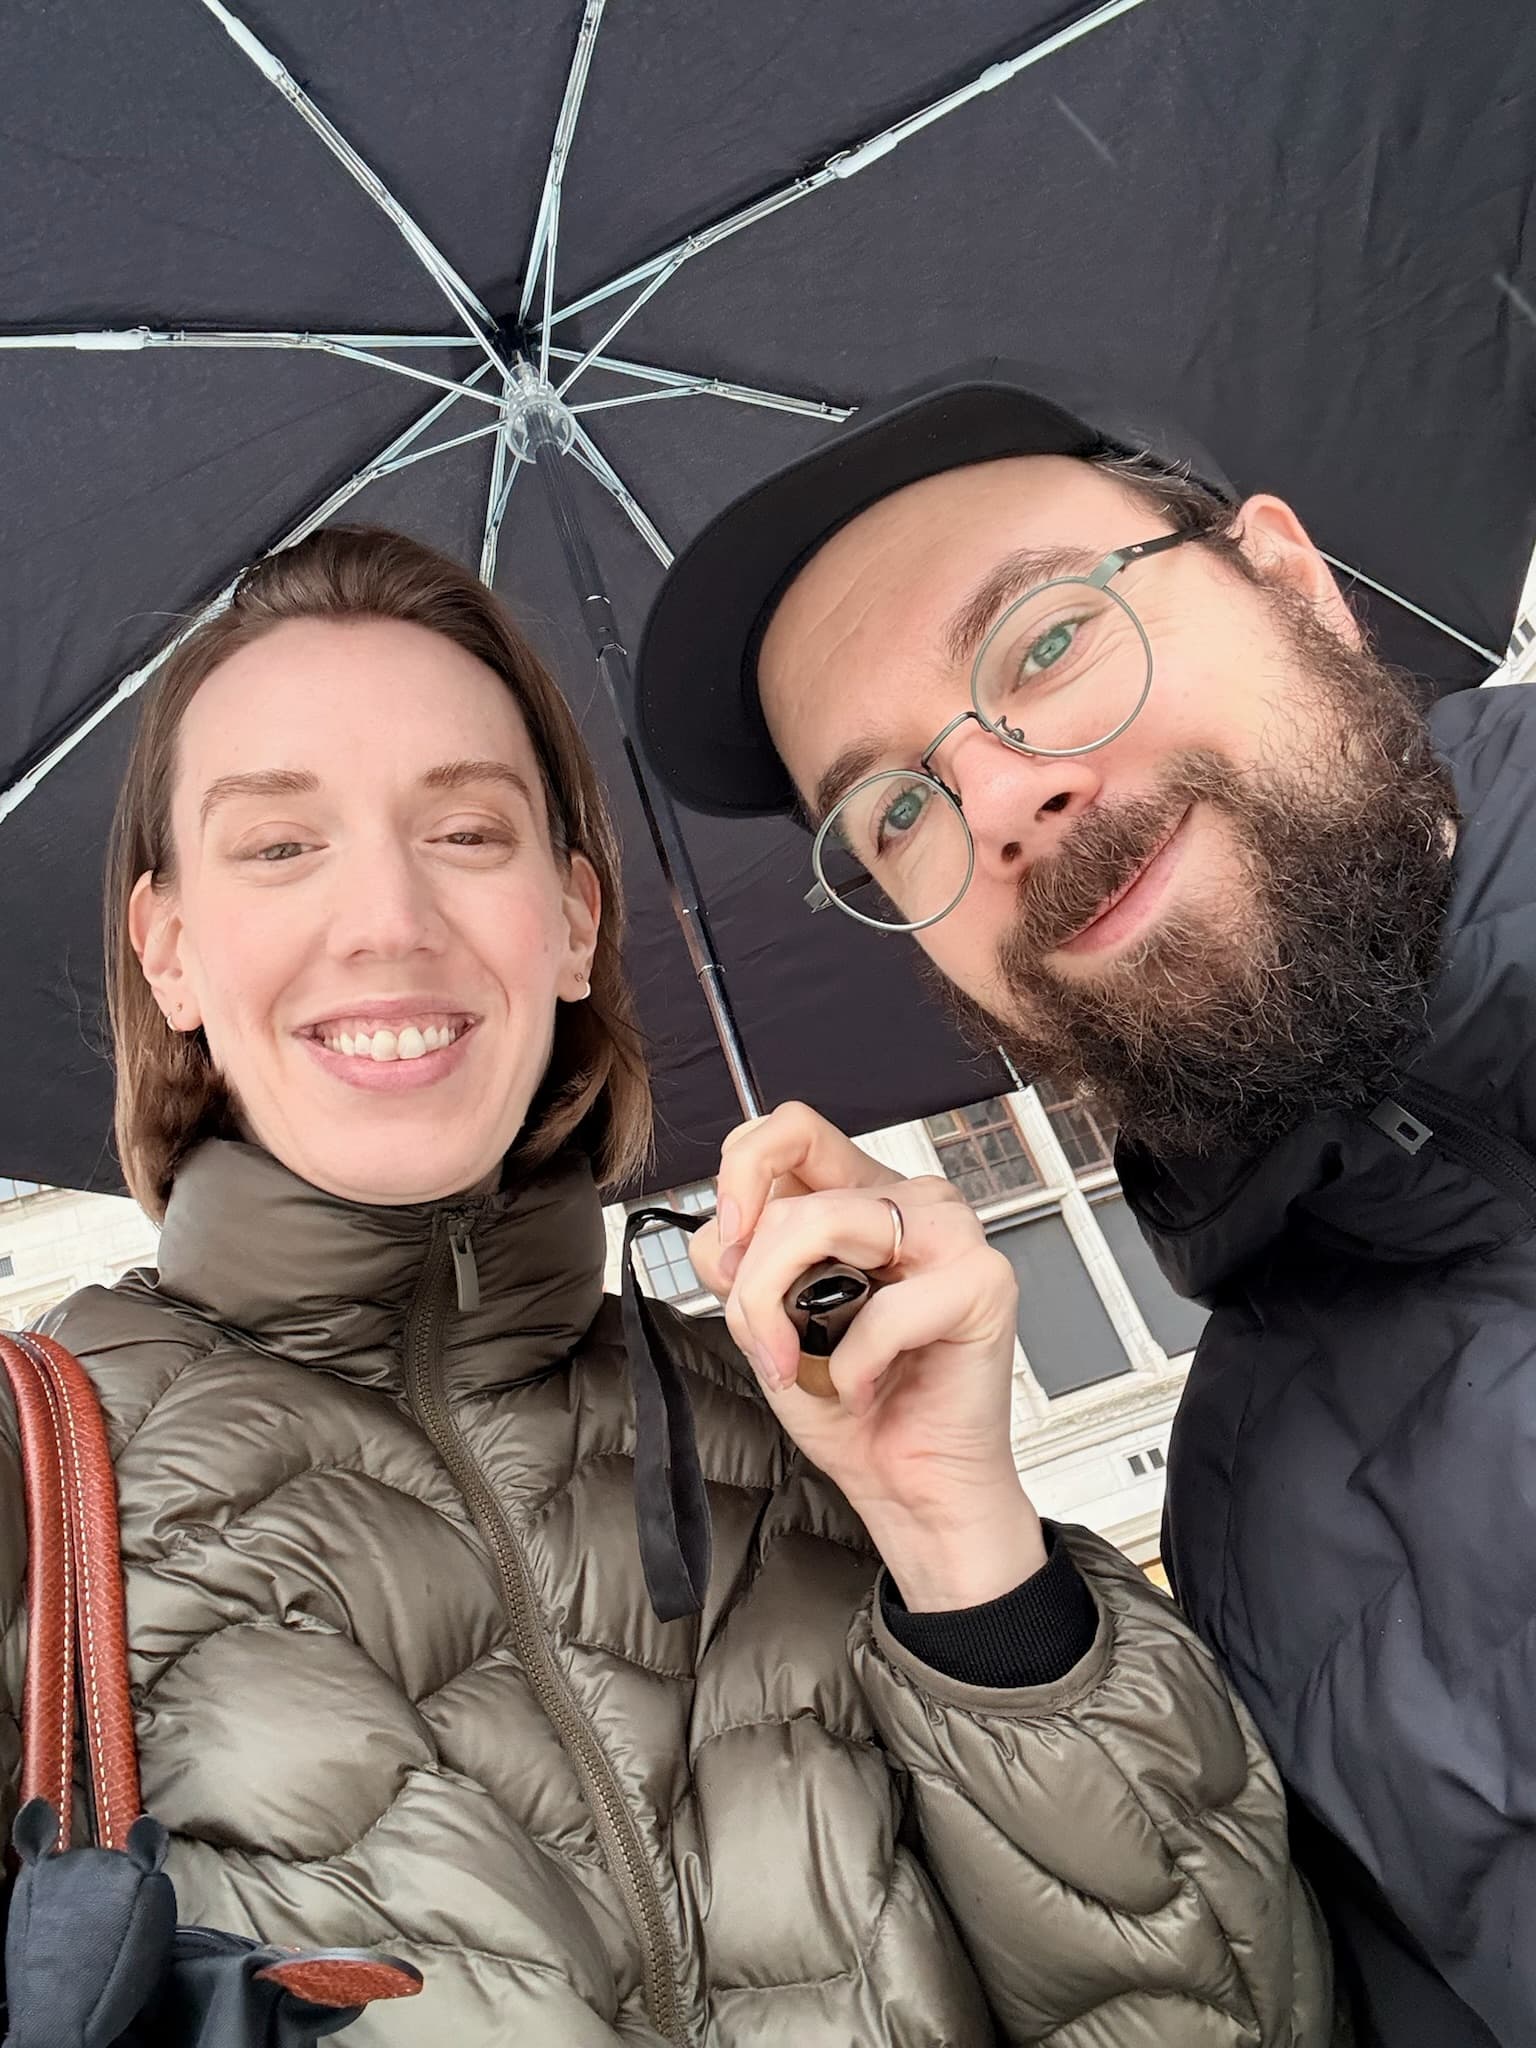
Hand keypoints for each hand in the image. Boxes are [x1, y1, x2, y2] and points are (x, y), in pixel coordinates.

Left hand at [691, 1103, 1045, 1611]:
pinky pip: (884, 1309)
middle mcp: (909, 1199)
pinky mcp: (984, 1281)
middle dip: (752, 1277)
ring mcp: (952, 1233)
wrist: (908, 1483)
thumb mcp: (768, 1321)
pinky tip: (864, 1389)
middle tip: (764, 1341)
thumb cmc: (850, 1405)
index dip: (742, 1175)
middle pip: (795, 1188)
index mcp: (860, 1194)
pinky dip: (854, 1365)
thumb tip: (724, 1235)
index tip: (728, 1250)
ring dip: (788, 1313)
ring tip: (809, 1369)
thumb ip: (743, 1262)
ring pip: (826, 1221)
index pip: (790, 1129)